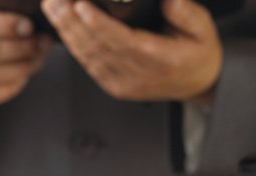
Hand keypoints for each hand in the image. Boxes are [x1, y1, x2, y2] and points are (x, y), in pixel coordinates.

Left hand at [41, 0, 222, 100]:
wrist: (198, 84)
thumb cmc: (198, 53)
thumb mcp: (203, 28)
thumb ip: (186, 12)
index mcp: (160, 60)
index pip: (123, 41)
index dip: (99, 24)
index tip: (81, 6)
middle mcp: (138, 75)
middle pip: (98, 47)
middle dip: (72, 22)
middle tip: (55, 0)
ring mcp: (124, 83)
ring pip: (88, 57)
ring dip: (67, 32)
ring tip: (52, 8)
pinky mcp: (115, 86)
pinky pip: (89, 66)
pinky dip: (73, 45)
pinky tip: (62, 27)